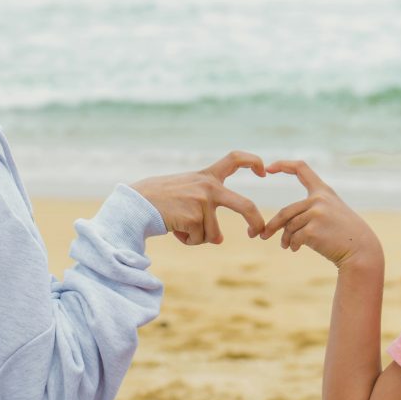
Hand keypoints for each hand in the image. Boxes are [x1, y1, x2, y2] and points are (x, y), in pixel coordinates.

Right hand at [132, 151, 265, 244]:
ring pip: (213, 234)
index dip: (253, 162)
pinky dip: (188, 240)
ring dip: (197, 237)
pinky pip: (200, 239)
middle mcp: (208, 187)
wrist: (136, 204)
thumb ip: (204, 210)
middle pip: (244, 205)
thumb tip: (218, 240)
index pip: (235, 159)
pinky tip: (174, 229)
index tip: (264, 170)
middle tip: (258, 233)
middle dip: (256, 221)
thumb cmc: (157, 199)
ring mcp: (203, 202)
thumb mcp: (184, 195)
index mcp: (206, 176)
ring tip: (178, 225)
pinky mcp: (195, 218)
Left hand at [260, 160, 381, 267]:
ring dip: (286, 239)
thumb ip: (310, 210)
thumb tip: (282, 224)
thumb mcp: (331, 213)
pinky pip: (294, 237)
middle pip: (285, 211)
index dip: (283, 165)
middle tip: (263, 236)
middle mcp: (319, 199)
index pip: (301, 168)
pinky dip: (293, 245)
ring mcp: (316, 213)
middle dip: (273, 225)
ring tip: (287, 246)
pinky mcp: (312, 229)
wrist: (361, 251)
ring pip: (289, 226)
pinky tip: (296, 249)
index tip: (268, 168)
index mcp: (323, 191)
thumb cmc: (344, 234)